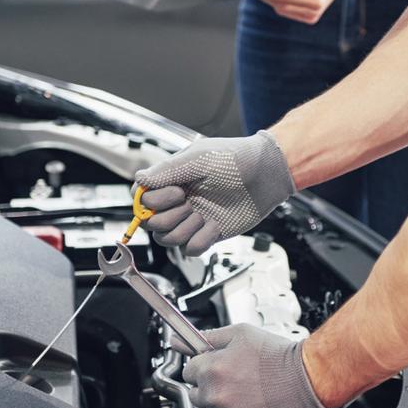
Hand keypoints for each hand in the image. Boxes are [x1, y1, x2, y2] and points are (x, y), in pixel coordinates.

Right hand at [135, 131, 294, 254]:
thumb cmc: (236, 159)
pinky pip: (191, 249)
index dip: (151, 202)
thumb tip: (140, 179)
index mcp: (172, 181)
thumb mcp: (199, 158)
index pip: (142, 199)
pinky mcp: (209, 233)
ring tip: (203, 214)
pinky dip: (201, 240)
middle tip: (189, 202)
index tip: (176, 193)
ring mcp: (193, 219)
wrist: (266, 173)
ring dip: (183, 229)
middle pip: (151, 224)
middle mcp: (179, 202)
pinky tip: (214, 226)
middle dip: (169, 217)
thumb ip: (168, 171)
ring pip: (168, 240)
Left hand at [181, 325, 329, 407]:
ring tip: (249, 393)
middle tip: (236, 379)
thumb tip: (180, 341)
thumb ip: (207, 338)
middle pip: (196, 394)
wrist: (309, 380)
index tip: (215, 367)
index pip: (188, 371)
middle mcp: (216, 396)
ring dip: (225, 405)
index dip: (203, 366)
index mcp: (212, 369)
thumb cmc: (280, 357)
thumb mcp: (241, 335)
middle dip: (211, 386)